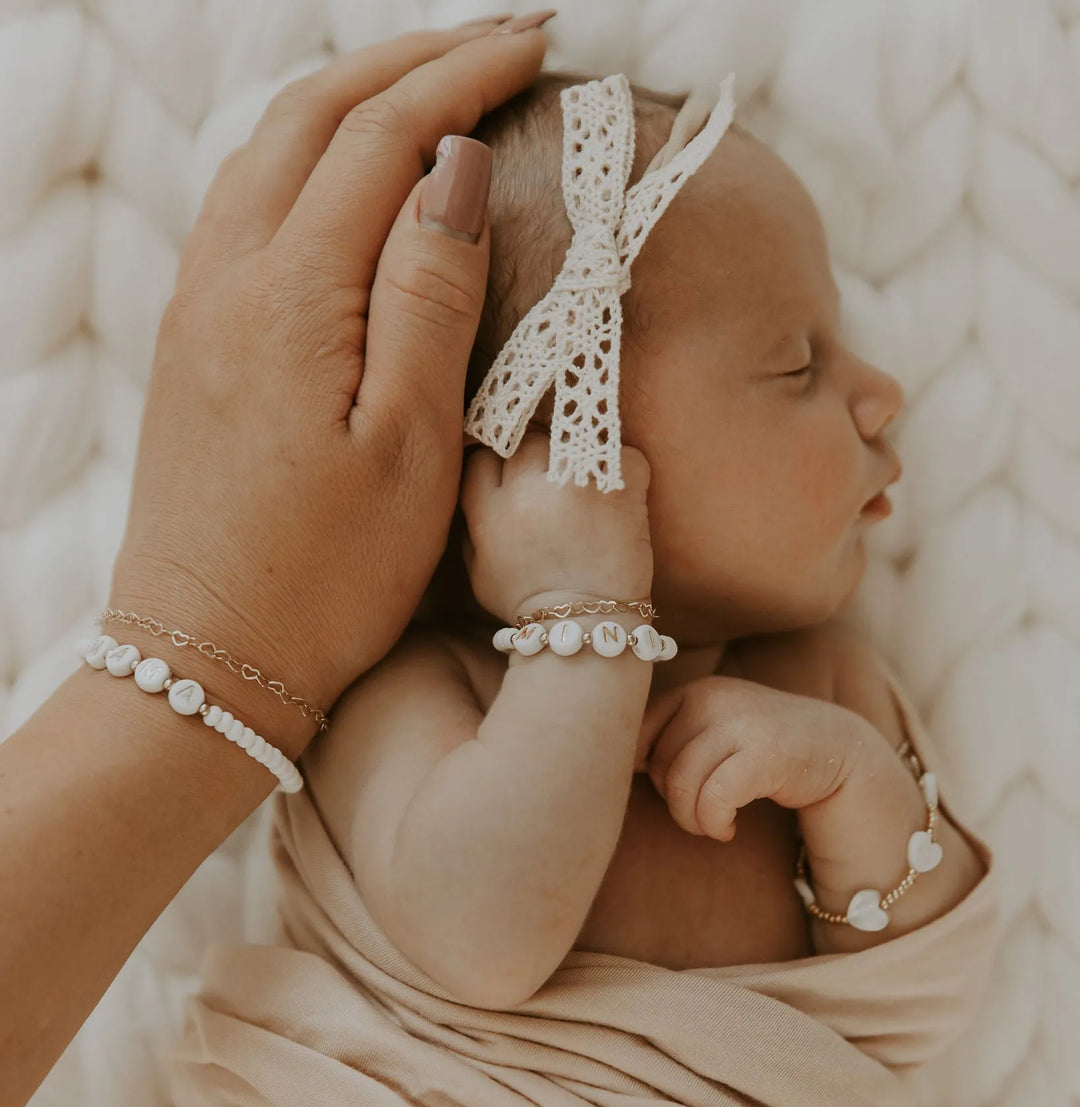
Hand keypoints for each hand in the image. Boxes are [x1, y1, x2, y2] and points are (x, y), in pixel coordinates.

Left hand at [104, 20, 548, 744]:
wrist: (207, 657)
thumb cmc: (325, 577)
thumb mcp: (409, 449)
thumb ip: (428, 296)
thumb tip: (452, 167)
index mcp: (289, 298)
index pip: (381, 136)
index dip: (464, 75)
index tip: (540, 41)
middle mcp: (225, 280)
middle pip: (313, 113)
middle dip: (412, 58)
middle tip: (504, 38)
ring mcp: (197, 308)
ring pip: (270, 149)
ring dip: (355, 95)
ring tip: (437, 83)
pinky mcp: (190, 343)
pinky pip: (245, 203)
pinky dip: (308, 153)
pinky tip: (351, 173)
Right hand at [460, 429, 654, 622]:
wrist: (589, 625)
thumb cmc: (532, 603)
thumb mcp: (479, 574)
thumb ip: (471, 529)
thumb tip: (475, 492)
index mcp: (491, 513)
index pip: (482, 457)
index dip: (497, 465)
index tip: (511, 478)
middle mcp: (530, 492)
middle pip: (525, 441)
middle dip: (535, 456)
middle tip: (551, 482)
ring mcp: (578, 485)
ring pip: (570, 437)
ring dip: (577, 456)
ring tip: (585, 484)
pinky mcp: (620, 487)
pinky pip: (623, 453)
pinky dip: (625, 468)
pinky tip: (618, 492)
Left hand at [635, 674, 870, 840]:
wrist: (836, 748)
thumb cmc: (762, 747)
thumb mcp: (715, 730)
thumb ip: (671, 737)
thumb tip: (615, 765)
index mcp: (695, 690)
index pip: (637, 733)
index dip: (642, 770)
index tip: (666, 788)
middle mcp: (713, 698)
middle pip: (657, 765)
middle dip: (672, 801)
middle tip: (699, 813)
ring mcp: (740, 723)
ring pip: (681, 785)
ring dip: (692, 820)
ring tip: (713, 825)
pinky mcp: (763, 754)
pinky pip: (714, 800)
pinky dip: (714, 824)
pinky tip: (728, 829)